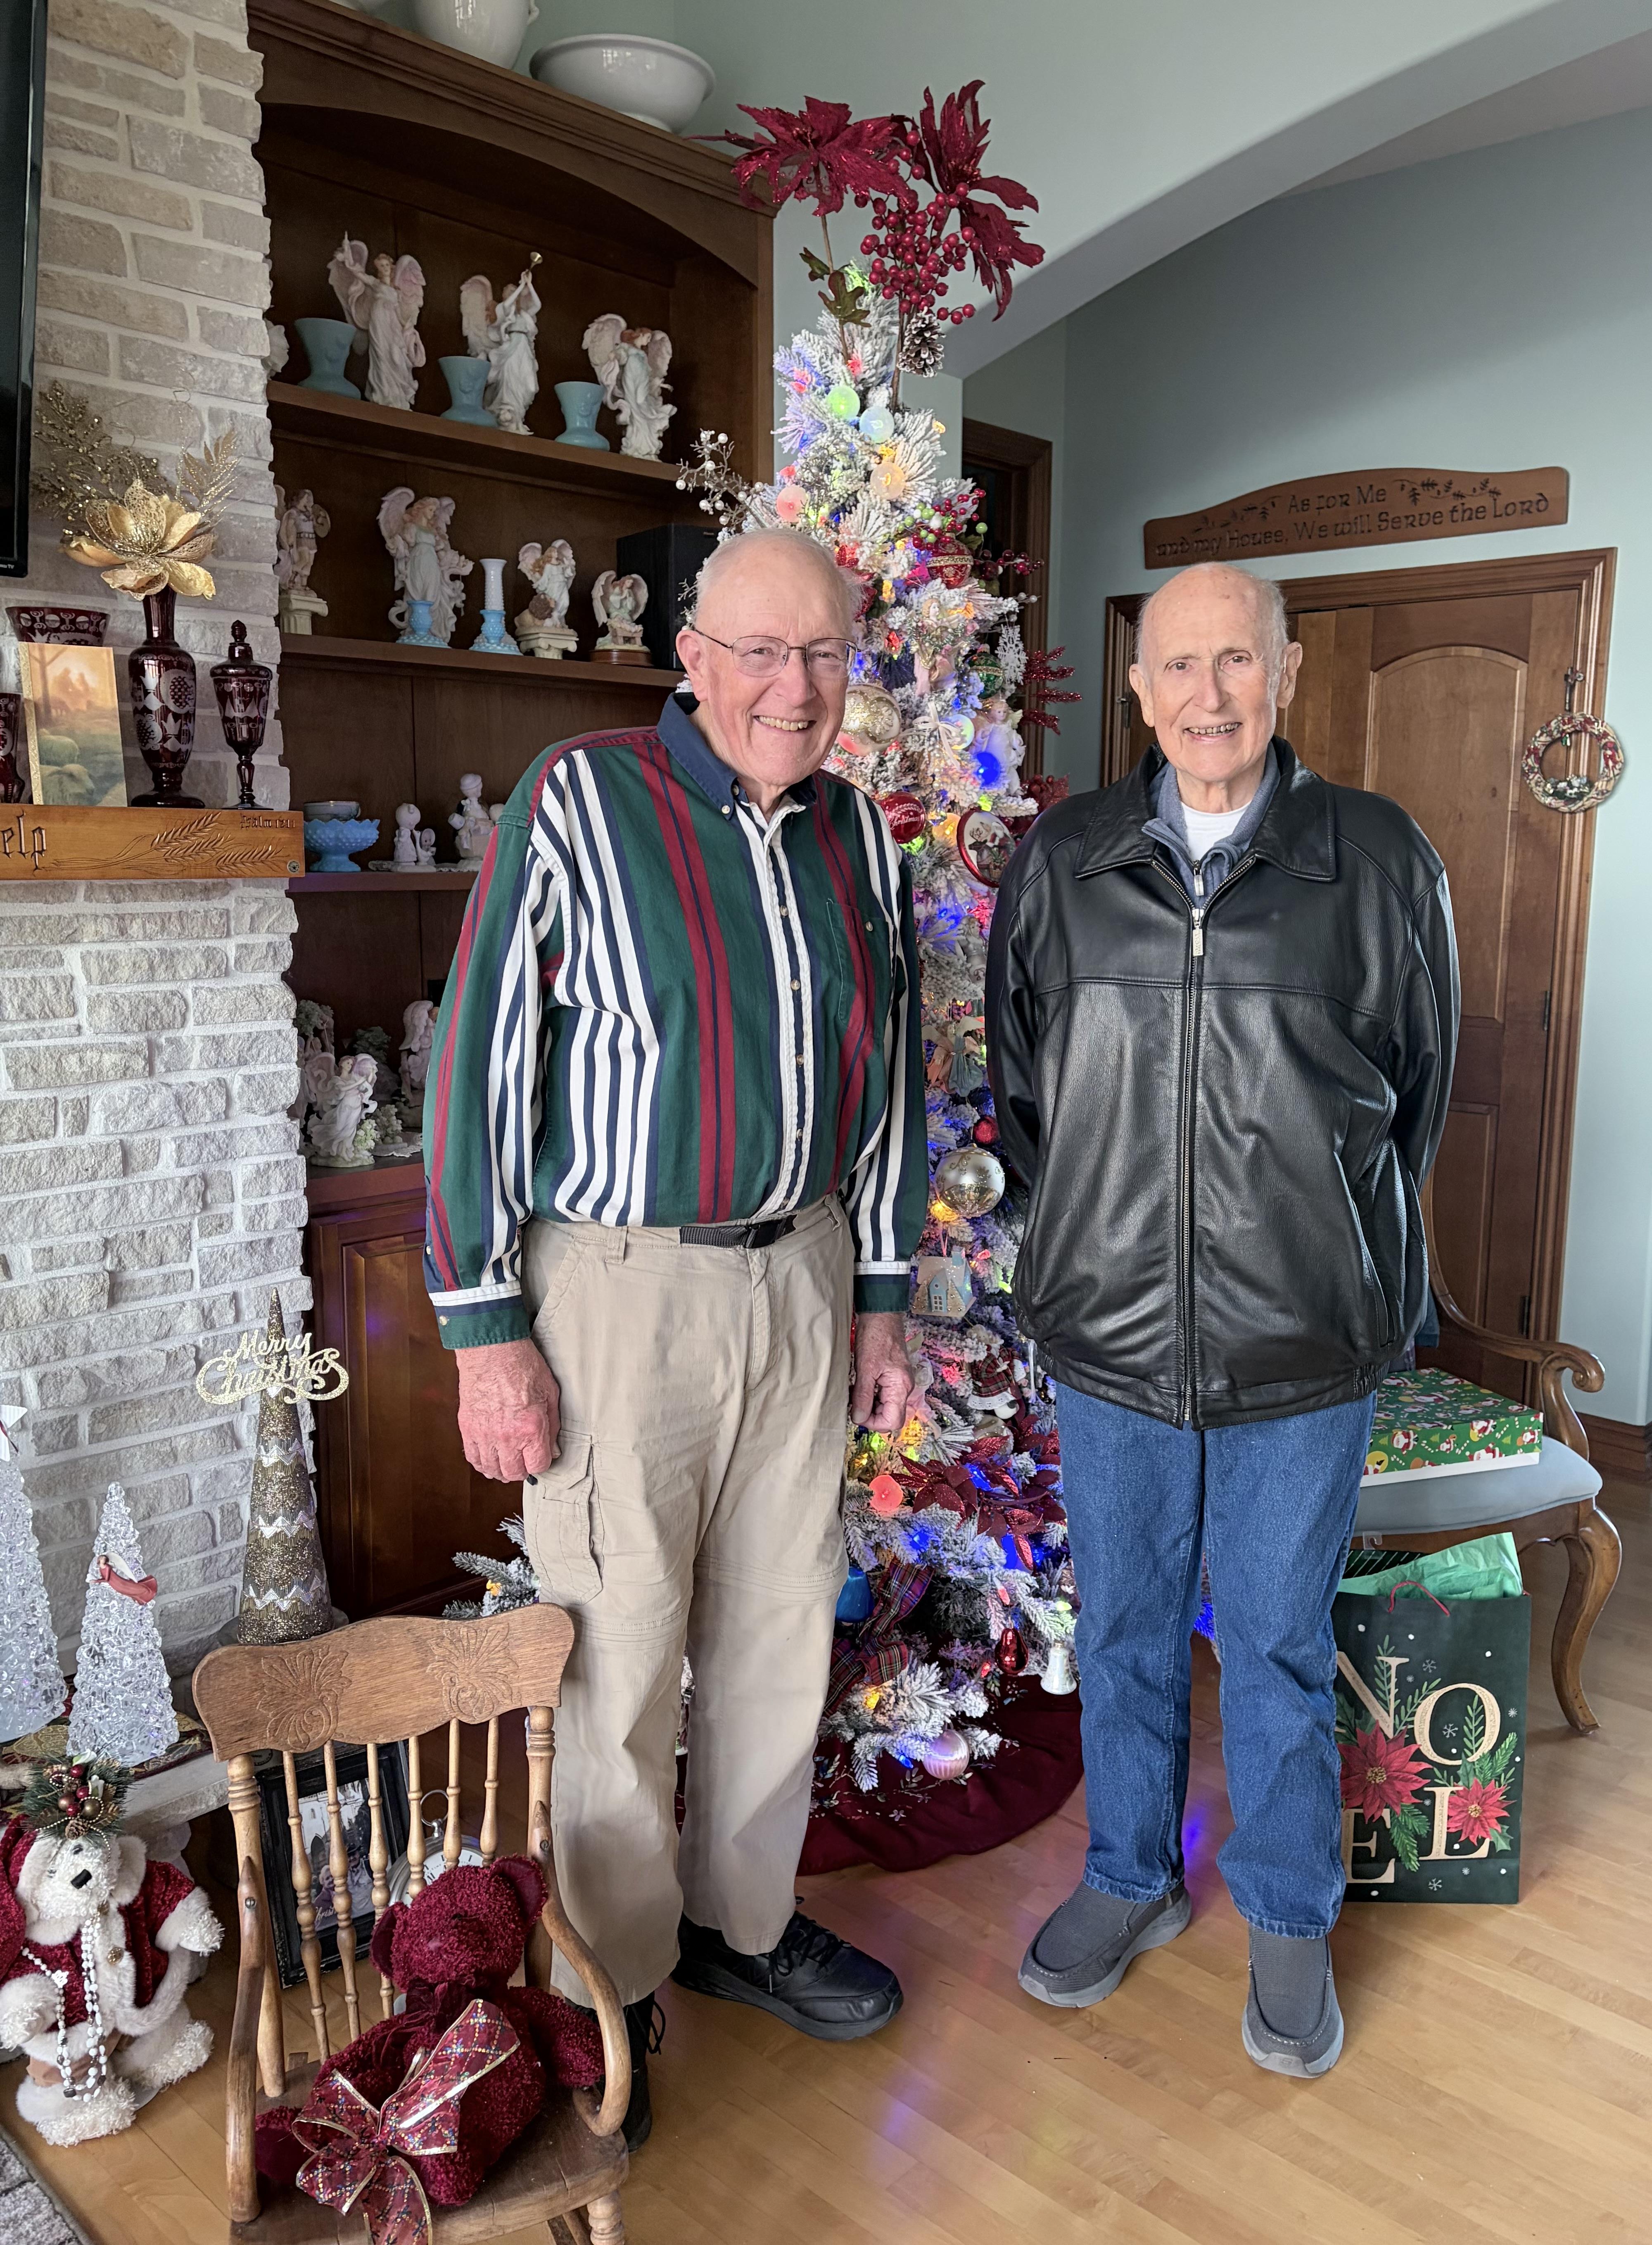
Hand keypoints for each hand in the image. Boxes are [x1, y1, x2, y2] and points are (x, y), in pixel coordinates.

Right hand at [455, 1338, 559, 1481]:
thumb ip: (553, 1426)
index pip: (538, 1466)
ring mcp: (484, 1434)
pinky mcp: (467, 1428)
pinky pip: (473, 1458)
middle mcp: (506, 1436)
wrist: (491, 1349)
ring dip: (501, 1470)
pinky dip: (482, 1462)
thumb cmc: (523, 1366)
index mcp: (530, 1428)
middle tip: (525, 1460)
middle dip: (522, 1470)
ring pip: (492, 1469)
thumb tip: (552, 1450)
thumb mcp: (550, 1393)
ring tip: (507, 1463)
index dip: (542, 1463)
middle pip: (514, 1473)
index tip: (541, 1455)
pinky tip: (490, 1459)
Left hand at [852, 1311, 914, 1431]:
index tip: (857, 1413)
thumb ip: (863, 1396)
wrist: (881, 1314)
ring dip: (869, 1404)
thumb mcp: (865, 1367)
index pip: (893, 1422)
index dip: (874, 1423)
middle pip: (890, 1416)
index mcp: (901, 1387)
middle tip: (853, 1402)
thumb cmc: (875, 1336)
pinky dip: (870, 1395)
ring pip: (886, 1406)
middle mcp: (904, 1387)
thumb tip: (859, 1419)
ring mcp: (900, 1382)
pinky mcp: (893, 1377)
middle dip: (870, 1414)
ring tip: (855, 1391)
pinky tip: (859, 1385)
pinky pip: (883, 1395)